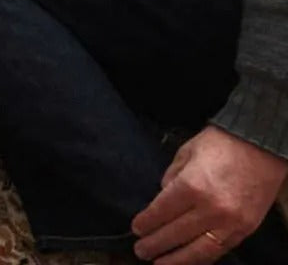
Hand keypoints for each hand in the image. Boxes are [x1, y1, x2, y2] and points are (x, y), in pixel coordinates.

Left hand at [132, 125, 287, 263]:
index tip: (136, 229)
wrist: (260, 146)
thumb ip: (171, 176)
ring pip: (198, 250)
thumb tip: (162, 195)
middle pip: (176, 233)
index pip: (162, 211)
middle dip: (155, 243)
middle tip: (140, 250)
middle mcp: (210, 208)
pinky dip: (201, 257)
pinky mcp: (245, 229)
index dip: (147, 222)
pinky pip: (219, 250)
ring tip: (159, 264)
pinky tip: (188, 259)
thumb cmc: (220, 144)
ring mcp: (230, 222)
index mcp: (192, 185)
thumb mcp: (186, 152)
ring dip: (176, 260)